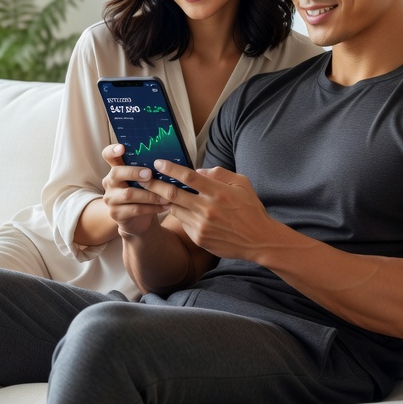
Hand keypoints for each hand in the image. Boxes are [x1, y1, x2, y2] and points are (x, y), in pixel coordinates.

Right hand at [100, 144, 169, 237]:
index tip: (122, 147)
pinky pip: (135, 209)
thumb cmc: (143, 195)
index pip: (108, 155)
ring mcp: (110, 199)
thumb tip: (167, 160)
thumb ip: (148, 170)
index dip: (112, 150)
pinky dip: (153, 207)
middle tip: (150, 174)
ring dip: (150, 194)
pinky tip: (165, 206)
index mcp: (116, 169)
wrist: (138, 221)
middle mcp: (109, 182)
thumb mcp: (144, 181)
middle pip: (116, 173)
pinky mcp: (116, 213)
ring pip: (129, 194)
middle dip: (134, 172)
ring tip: (167, 196)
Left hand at [141, 160, 276, 260]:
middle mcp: (207, 208)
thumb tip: (199, 170)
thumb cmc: (251, 209)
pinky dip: (180, 214)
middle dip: (154, 184)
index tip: (158, 163)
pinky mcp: (199, 238)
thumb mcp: (242, 183)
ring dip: (163, 200)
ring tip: (154, 192)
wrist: (259, 240)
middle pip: (173, 194)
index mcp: (218, 192)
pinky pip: (183, 222)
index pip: (188, 176)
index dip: (170, 169)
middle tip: (143, 178)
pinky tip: (179, 210)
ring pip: (174, 209)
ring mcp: (202, 225)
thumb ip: (220, 173)